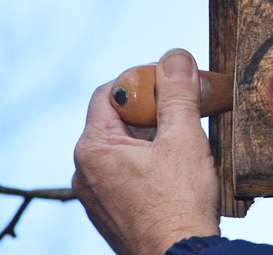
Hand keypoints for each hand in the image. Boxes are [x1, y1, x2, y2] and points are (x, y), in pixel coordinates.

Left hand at [72, 49, 220, 254]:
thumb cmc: (178, 203)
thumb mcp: (184, 138)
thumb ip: (178, 95)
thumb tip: (176, 58)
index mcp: (93, 149)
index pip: (109, 93)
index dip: (141, 81)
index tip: (171, 81)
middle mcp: (85, 173)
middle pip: (117, 121)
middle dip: (153, 111)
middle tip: (187, 109)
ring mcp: (96, 197)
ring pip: (124, 150)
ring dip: (154, 138)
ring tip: (187, 140)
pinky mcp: (112, 214)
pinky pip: (127, 175)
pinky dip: (150, 164)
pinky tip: (178, 170)